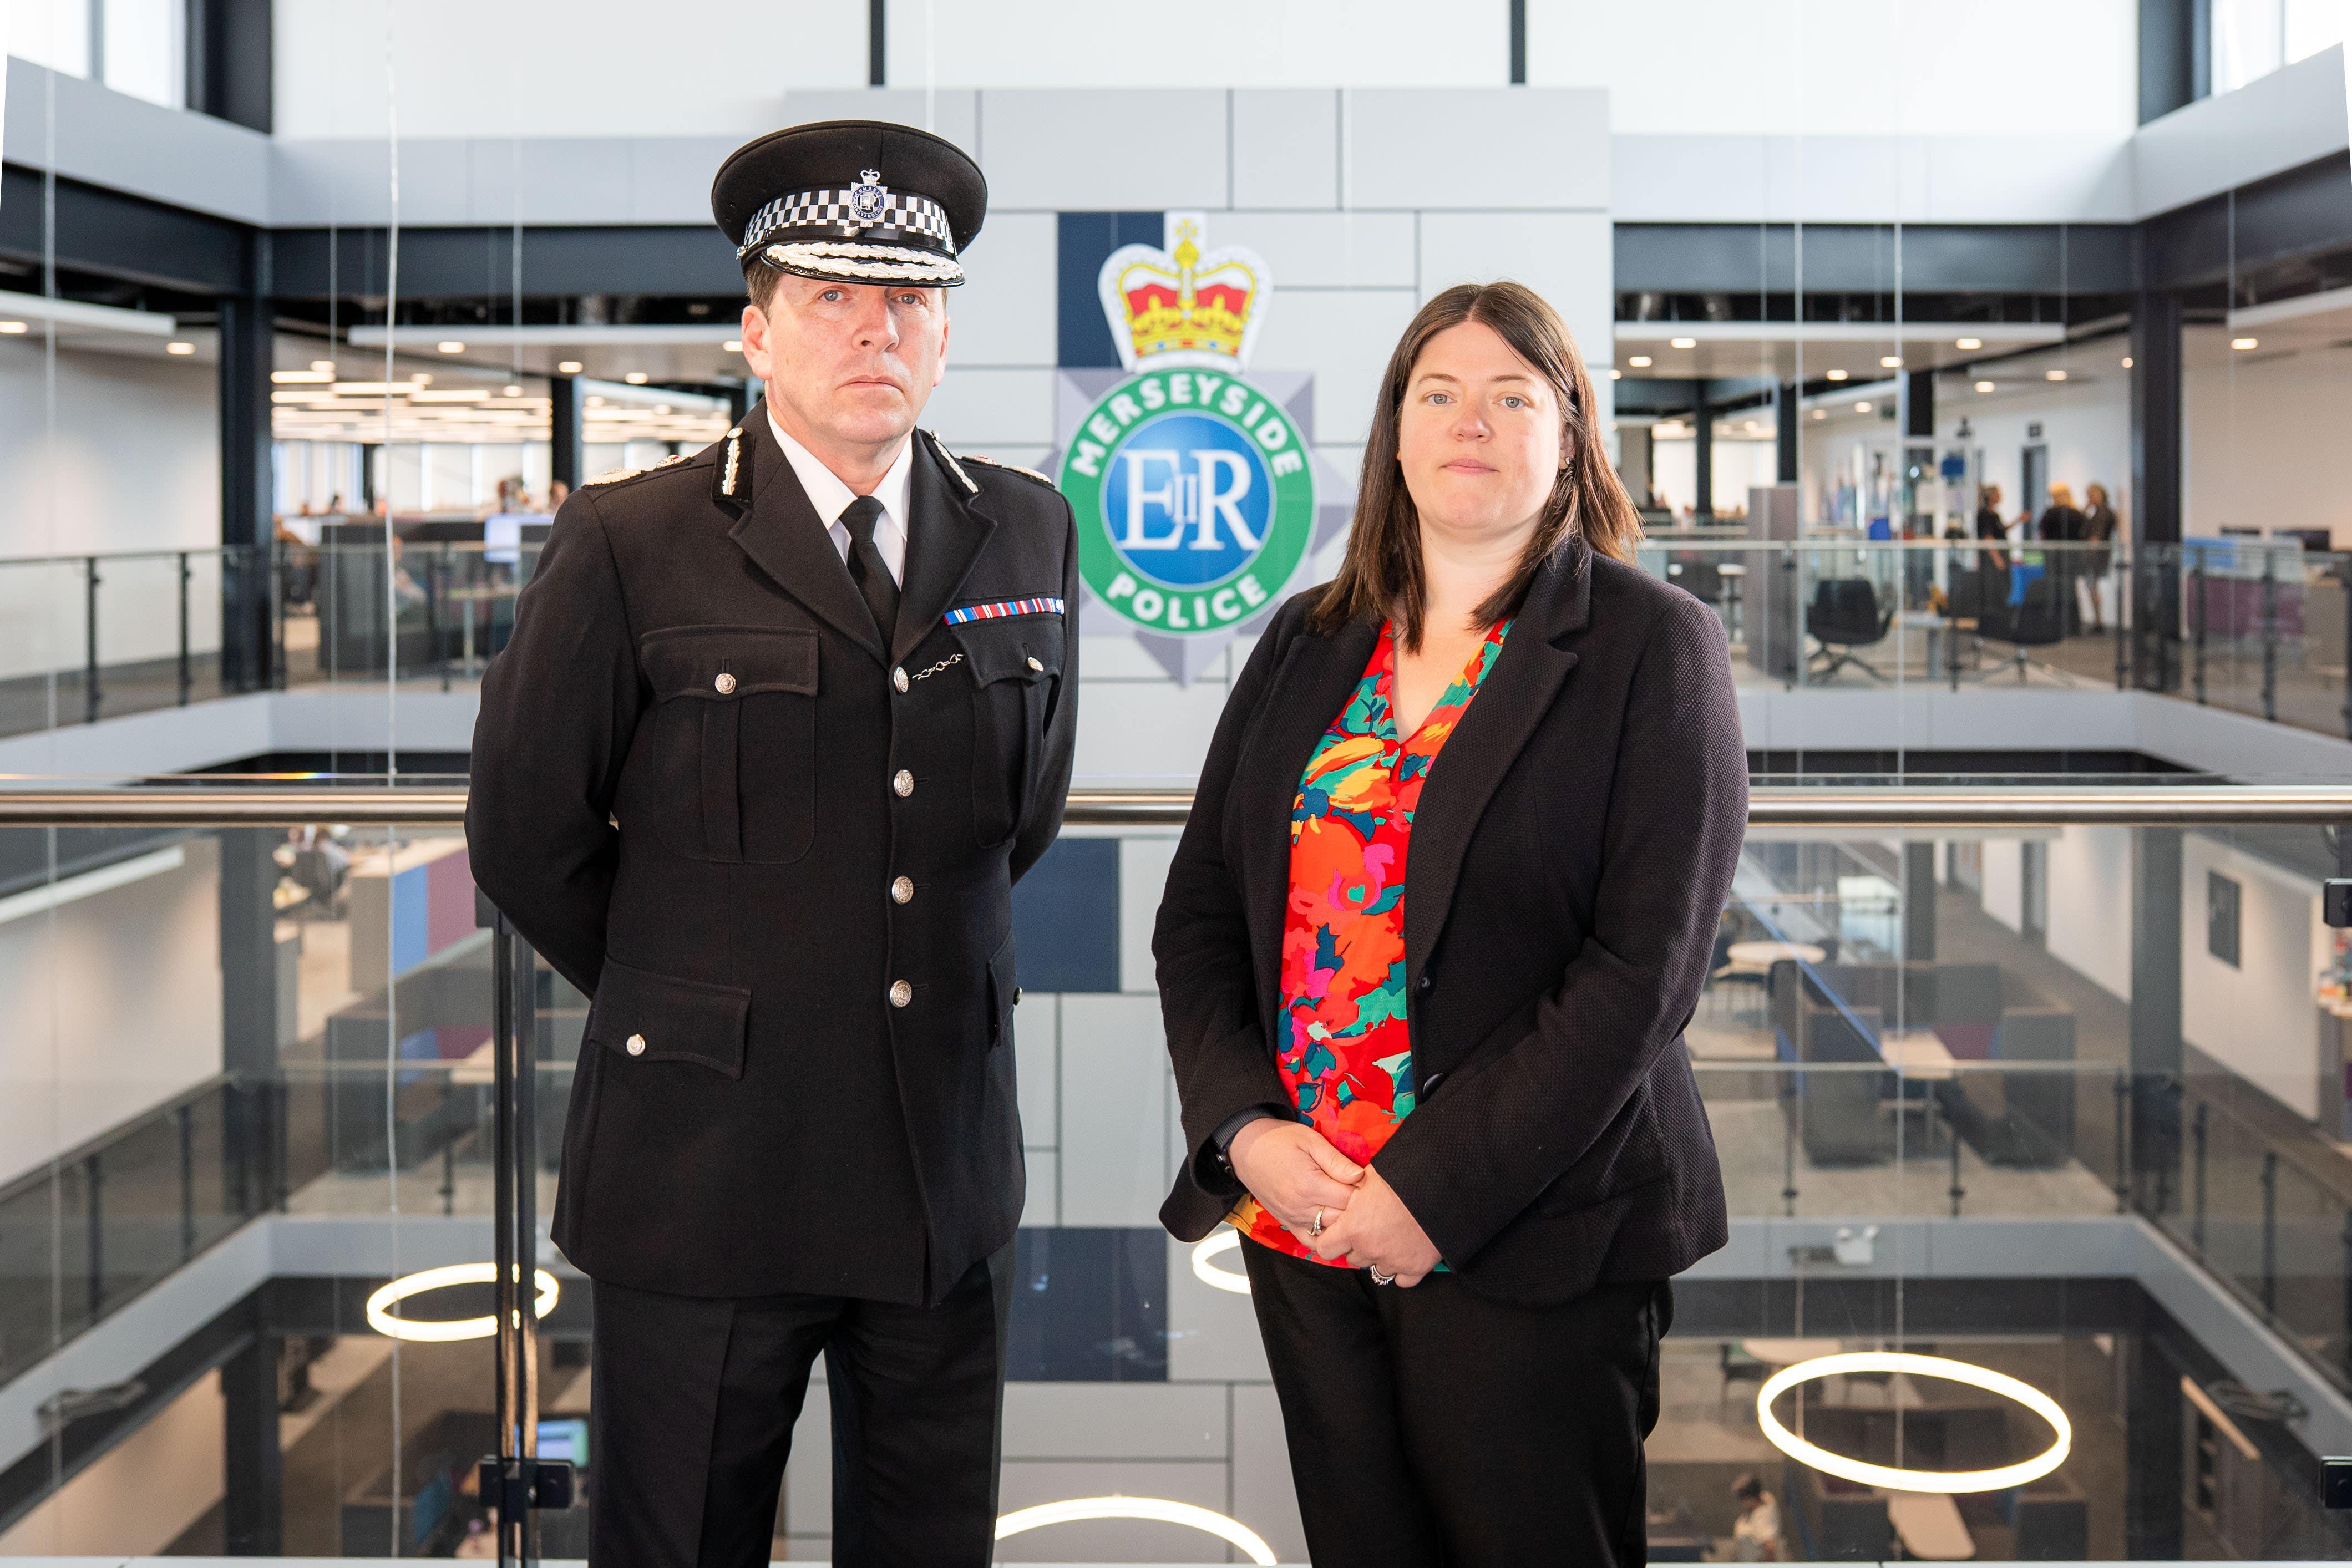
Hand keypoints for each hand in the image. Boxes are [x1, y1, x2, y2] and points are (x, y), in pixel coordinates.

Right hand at [1228, 1119, 1364, 1236]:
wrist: (1246, 1148)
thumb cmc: (1279, 1139)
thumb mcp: (1310, 1140)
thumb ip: (1336, 1160)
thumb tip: (1360, 1175)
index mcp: (1310, 1185)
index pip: (1350, 1198)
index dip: (1364, 1189)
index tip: (1367, 1179)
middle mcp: (1301, 1207)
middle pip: (1343, 1218)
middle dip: (1356, 1207)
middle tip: (1362, 1193)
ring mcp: (1293, 1218)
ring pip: (1331, 1231)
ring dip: (1344, 1222)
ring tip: (1350, 1207)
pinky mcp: (1287, 1223)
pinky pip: (1312, 1241)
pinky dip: (1327, 1237)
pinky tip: (1335, 1226)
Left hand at [1307, 1167, 1440, 1285]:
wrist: (1441, 1187)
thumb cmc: (1403, 1177)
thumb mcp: (1370, 1175)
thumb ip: (1353, 1187)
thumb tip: (1344, 1183)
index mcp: (1353, 1227)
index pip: (1325, 1248)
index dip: (1330, 1240)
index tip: (1337, 1234)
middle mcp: (1370, 1249)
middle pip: (1353, 1258)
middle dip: (1358, 1246)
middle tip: (1371, 1229)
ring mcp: (1393, 1261)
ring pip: (1377, 1269)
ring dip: (1380, 1257)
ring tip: (1391, 1238)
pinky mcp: (1416, 1268)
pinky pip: (1402, 1280)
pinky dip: (1403, 1270)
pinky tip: (1406, 1253)